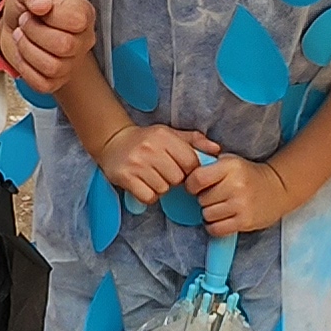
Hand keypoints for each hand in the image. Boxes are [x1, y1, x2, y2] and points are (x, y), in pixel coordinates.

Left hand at [0, 0, 95, 91]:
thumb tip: (42, 4)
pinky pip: (42, 83)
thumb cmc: (27, 7)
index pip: (76, 22)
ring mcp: (72, 63)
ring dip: (27, 50)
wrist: (13, 25)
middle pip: (65, 46)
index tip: (36, 11)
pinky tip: (25, 54)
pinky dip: (25, 68)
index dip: (49, 17)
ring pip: (53, 67)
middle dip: (34, 33)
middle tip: (25, 24)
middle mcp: (83, 39)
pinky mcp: (57, 81)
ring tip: (23, 37)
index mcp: (83, 13)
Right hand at [94, 120, 212, 204]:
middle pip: (177, 178)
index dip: (189, 170)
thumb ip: (195, 141)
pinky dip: (149, 195)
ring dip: (160, 187)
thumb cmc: (147, 140)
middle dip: (174, 179)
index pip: (191, 162)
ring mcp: (136, 163)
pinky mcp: (125, 177)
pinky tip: (144, 185)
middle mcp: (150, 148)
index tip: (181, 168)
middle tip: (163, 172)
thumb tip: (217, 150)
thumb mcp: (170, 134)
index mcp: (164, 136)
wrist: (113, 142)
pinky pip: (148, 197)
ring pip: (163, 189)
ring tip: (152, 177)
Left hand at [181, 151, 294, 233]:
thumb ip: (208, 163)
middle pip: (201, 199)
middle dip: (204, 199)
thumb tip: (182, 169)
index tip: (196, 186)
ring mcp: (241, 204)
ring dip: (210, 213)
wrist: (277, 188)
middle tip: (215, 196)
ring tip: (221, 206)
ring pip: (207, 215)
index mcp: (230, 166)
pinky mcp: (245, 221)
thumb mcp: (230, 160)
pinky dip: (215, 226)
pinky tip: (222, 219)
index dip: (191, 185)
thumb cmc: (247, 174)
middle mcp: (236, 185)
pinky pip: (217, 229)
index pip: (197, 179)